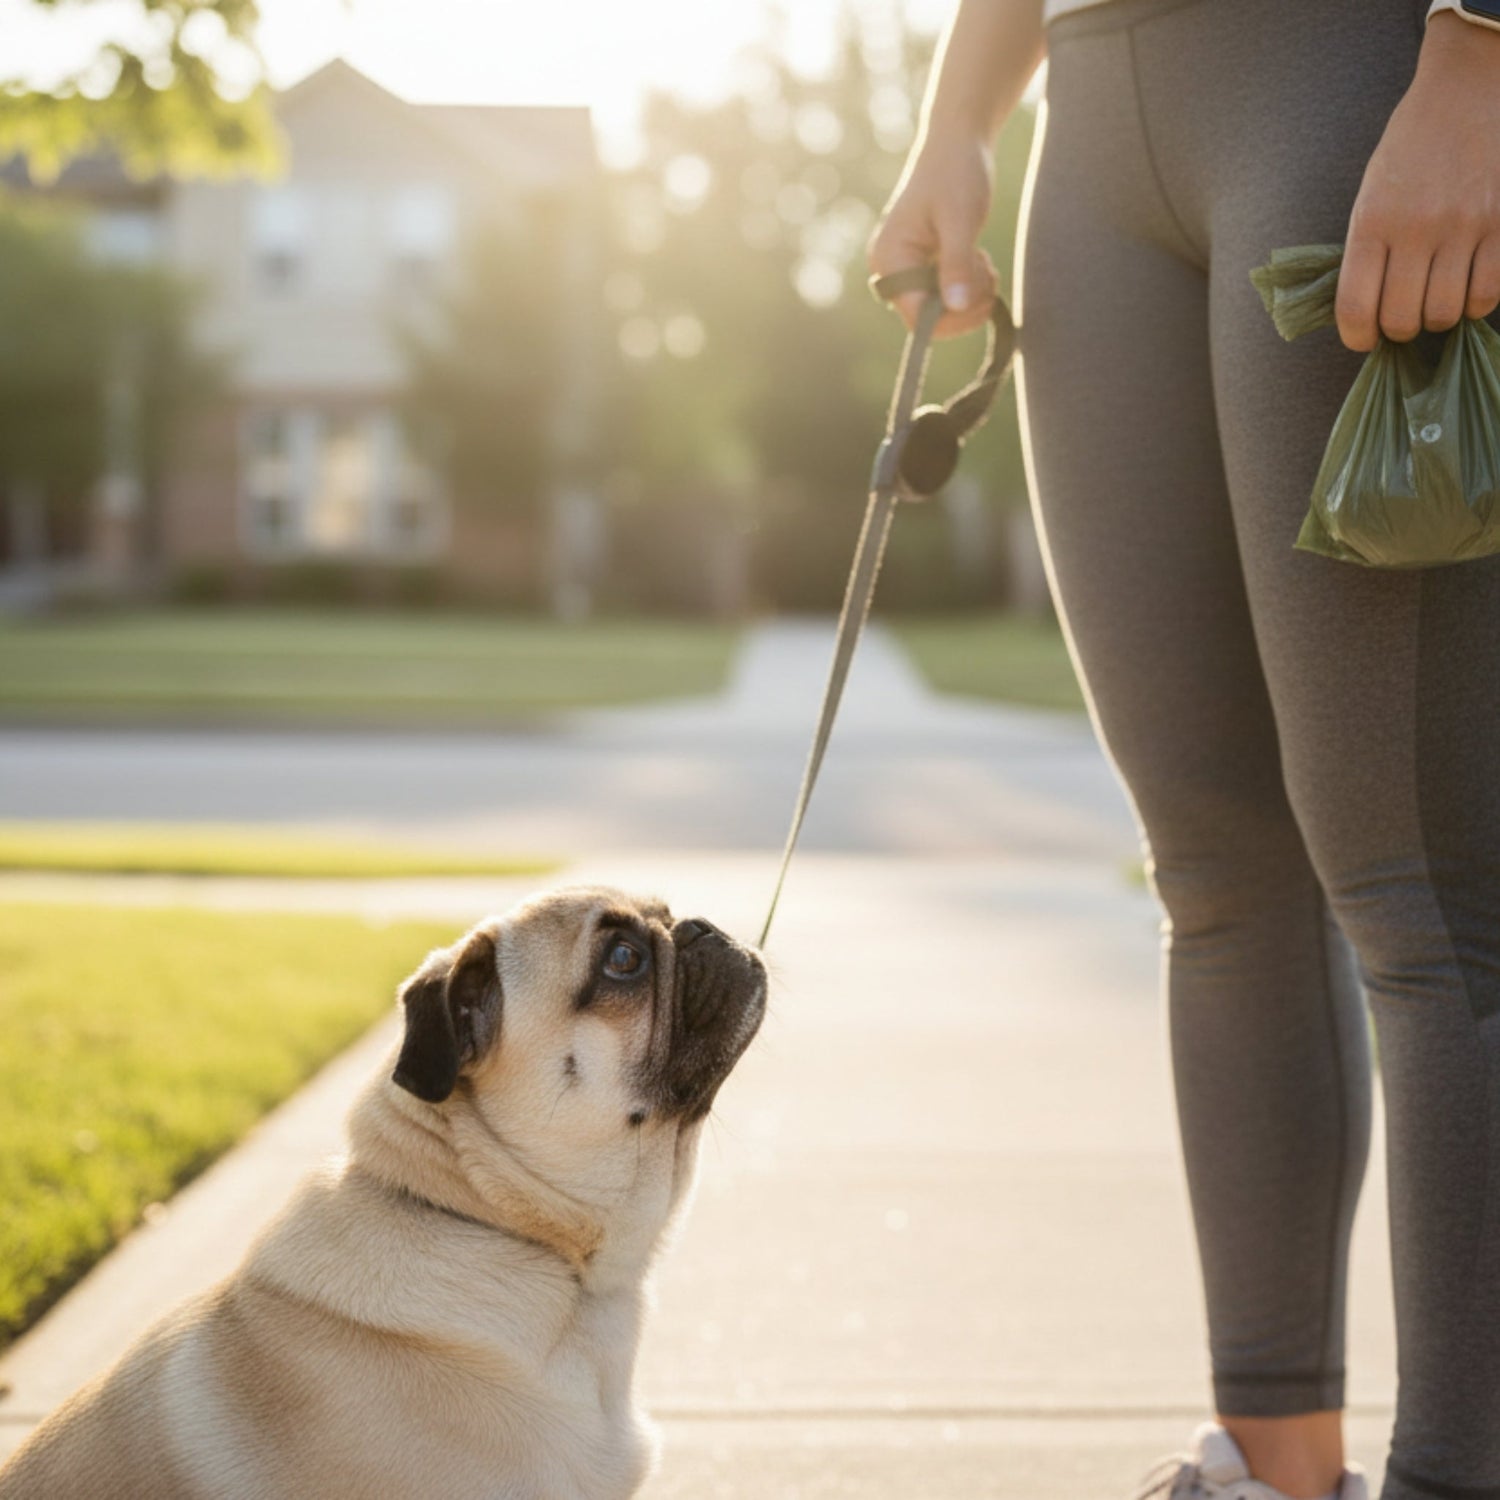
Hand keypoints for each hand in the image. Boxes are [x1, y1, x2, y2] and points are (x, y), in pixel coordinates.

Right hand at [867, 133, 998, 338]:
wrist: (958, 143)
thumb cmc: (957, 173)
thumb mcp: (961, 219)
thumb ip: (957, 264)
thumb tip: (956, 307)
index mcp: (890, 258)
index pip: (916, 315)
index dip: (951, 318)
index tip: (983, 297)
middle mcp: (891, 269)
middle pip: (929, 319)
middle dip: (965, 306)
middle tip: (990, 274)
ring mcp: (906, 270)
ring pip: (941, 311)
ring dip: (971, 297)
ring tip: (984, 261)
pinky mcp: (922, 268)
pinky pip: (945, 297)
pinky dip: (969, 288)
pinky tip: (978, 260)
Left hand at [1337, 12, 1499, 350]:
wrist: (1469, 87)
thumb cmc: (1412, 144)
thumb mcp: (1372, 192)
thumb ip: (1367, 250)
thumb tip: (1366, 311)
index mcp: (1372, 221)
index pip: (1356, 307)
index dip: (1358, 337)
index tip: (1363, 339)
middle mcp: (1417, 227)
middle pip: (1403, 318)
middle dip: (1399, 329)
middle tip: (1402, 316)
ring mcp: (1464, 226)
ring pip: (1445, 312)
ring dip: (1437, 317)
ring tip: (1434, 300)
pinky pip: (1489, 292)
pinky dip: (1475, 303)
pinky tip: (1467, 288)